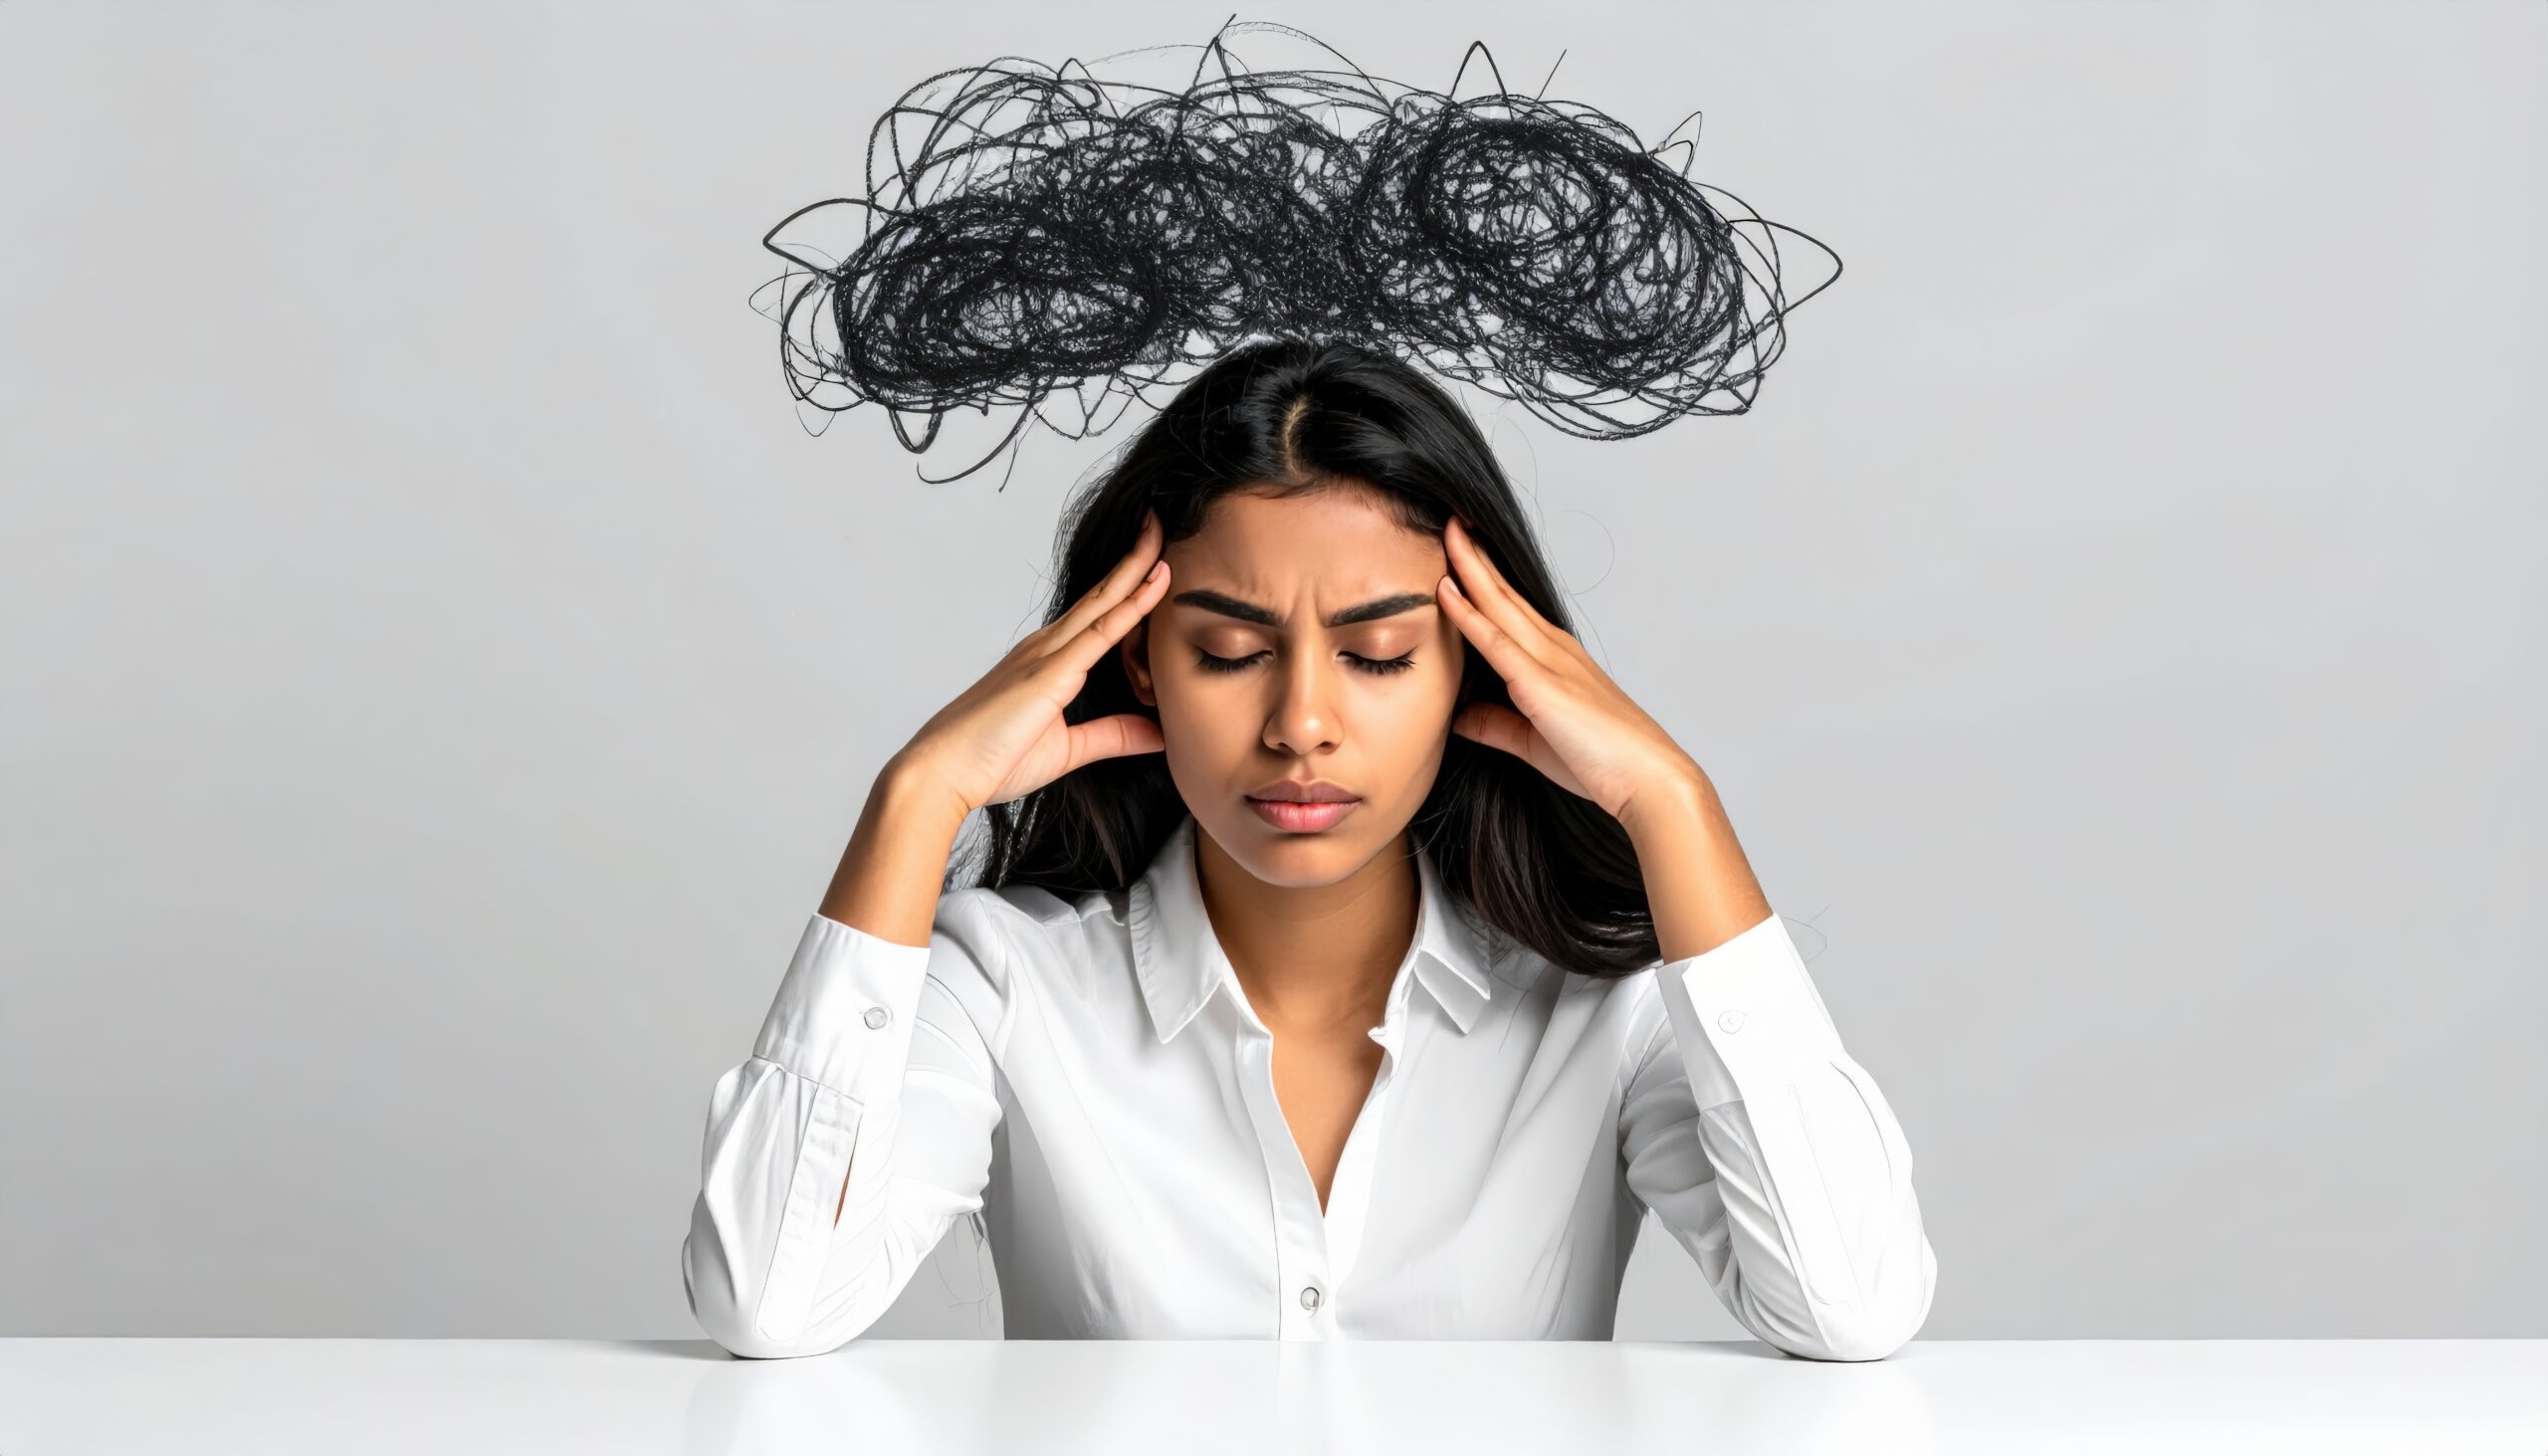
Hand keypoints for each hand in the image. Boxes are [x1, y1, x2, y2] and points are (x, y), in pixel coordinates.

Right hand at [895, 509, 1170, 813]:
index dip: (1128, 585)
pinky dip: (1132, 606)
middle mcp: (1046, 647)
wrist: (942, 772)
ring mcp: (1047, 654)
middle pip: (1101, 595)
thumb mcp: (1068, 750)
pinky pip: (1101, 633)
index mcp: (1048, 662)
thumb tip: (1159, 733)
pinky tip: (1157, 584)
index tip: (1156, 560)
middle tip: (1159, 523)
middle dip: (1134, 558)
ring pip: (1103, 602)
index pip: (1098, 615)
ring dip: (1135, 567)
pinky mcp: (1050, 673)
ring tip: (1161, 534)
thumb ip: (1113, 736)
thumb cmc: (989, 760)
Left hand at [1435, 516, 1704, 827]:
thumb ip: (1498, 727)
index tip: (1462, 553)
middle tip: (1451, 522)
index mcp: (1557, 661)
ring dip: (1470, 568)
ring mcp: (1549, 662)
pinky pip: (1496, 641)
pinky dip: (1469, 614)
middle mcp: (1554, 651)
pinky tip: (1447, 590)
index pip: (1513, 611)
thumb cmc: (1605, 763)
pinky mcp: (1541, 685)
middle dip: (1475, 558)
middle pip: (1505, 595)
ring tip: (1448, 533)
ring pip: (1500, 604)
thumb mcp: (1535, 743)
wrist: (1649, 781)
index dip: (1485, 581)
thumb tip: (1461, 718)